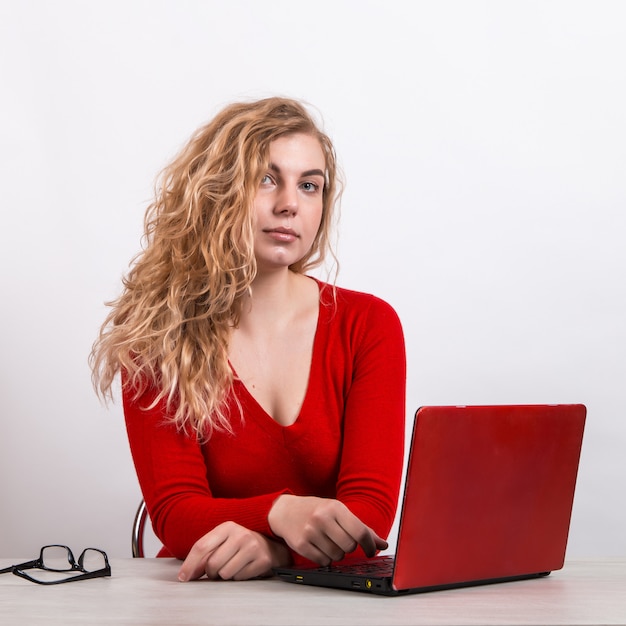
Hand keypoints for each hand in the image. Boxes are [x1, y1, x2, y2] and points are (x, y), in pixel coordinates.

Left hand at [178, 521, 289, 581]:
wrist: (271, 545)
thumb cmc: (241, 544)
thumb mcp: (223, 541)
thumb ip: (205, 554)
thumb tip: (188, 574)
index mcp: (227, 527)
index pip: (201, 546)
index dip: (189, 564)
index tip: (183, 578)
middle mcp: (240, 534)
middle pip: (212, 564)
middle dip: (211, 572)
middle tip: (217, 569)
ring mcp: (253, 547)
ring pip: (225, 574)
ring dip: (225, 575)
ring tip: (233, 566)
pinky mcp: (262, 560)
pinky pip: (239, 578)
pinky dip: (239, 577)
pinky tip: (244, 568)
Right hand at [268, 495, 387, 564]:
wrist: (286, 511)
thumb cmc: (315, 511)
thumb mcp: (338, 512)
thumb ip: (361, 528)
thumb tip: (382, 544)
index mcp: (334, 507)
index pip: (359, 531)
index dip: (369, 545)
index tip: (371, 551)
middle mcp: (322, 518)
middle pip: (349, 546)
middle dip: (349, 547)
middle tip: (343, 541)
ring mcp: (310, 532)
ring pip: (337, 556)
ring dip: (337, 554)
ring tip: (328, 542)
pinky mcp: (301, 545)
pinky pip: (323, 562)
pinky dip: (325, 559)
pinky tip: (319, 547)